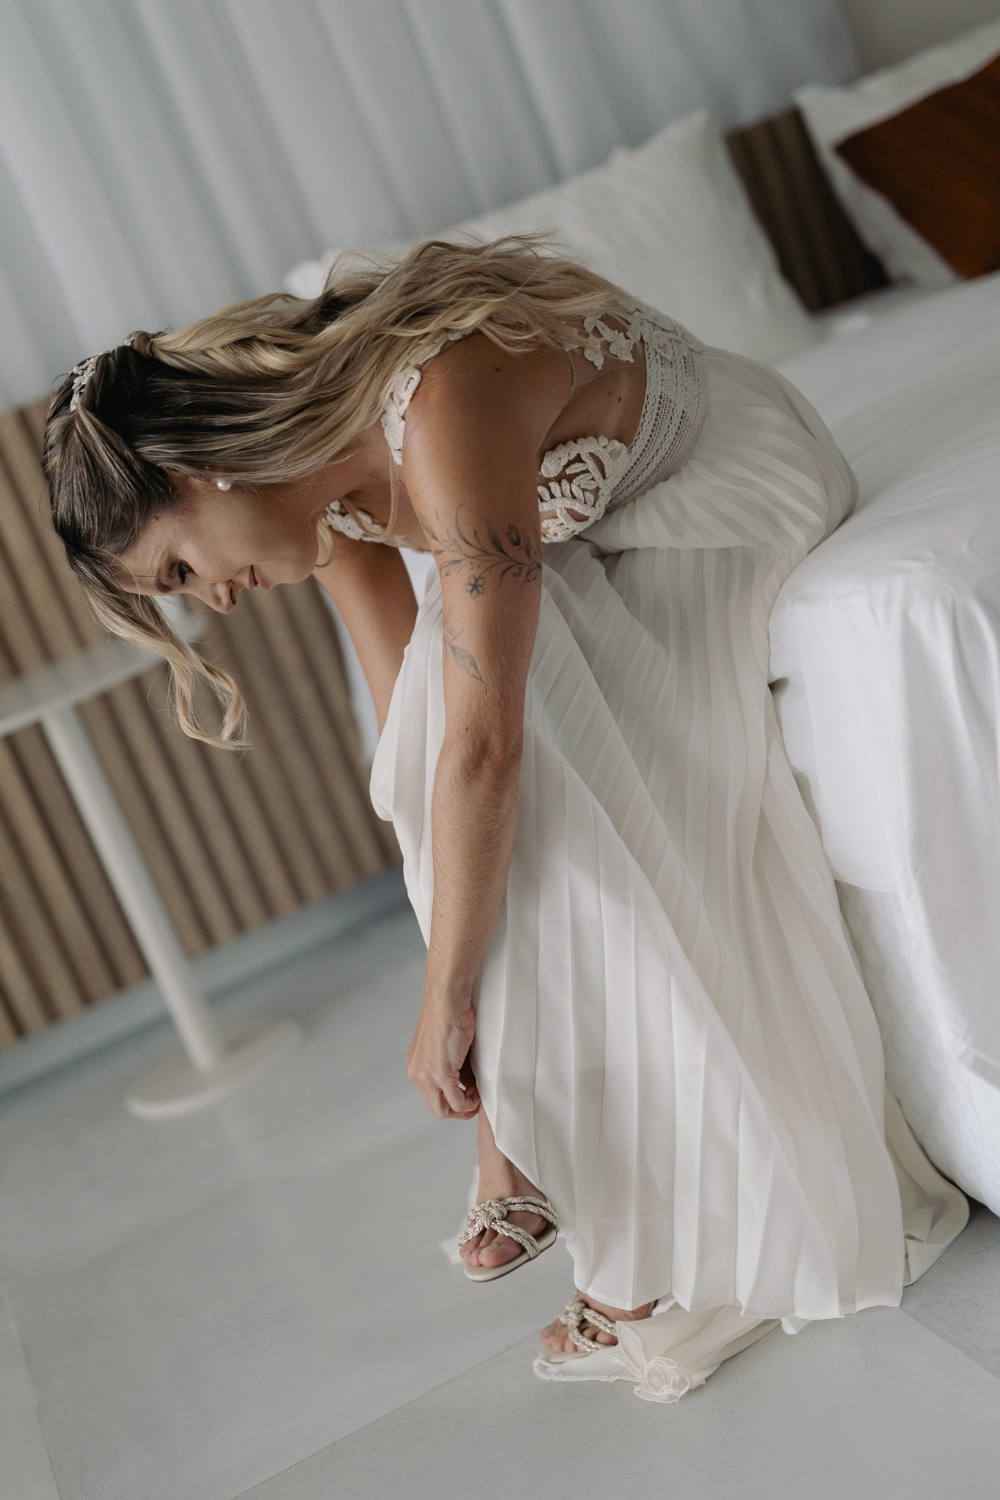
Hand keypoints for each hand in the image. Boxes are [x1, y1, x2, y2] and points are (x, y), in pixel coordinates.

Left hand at [406, 1001, 480, 1118]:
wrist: (447, 998)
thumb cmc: (450, 1013)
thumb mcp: (446, 1045)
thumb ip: (452, 1065)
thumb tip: (466, 1083)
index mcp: (416, 1066)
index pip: (431, 1097)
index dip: (451, 1101)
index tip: (467, 1095)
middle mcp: (417, 1074)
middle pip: (436, 1108)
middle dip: (458, 1111)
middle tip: (475, 1102)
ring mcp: (427, 1076)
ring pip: (444, 1110)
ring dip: (464, 1108)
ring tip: (478, 1096)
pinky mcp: (441, 1074)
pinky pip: (457, 1102)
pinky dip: (469, 1103)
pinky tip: (478, 1091)